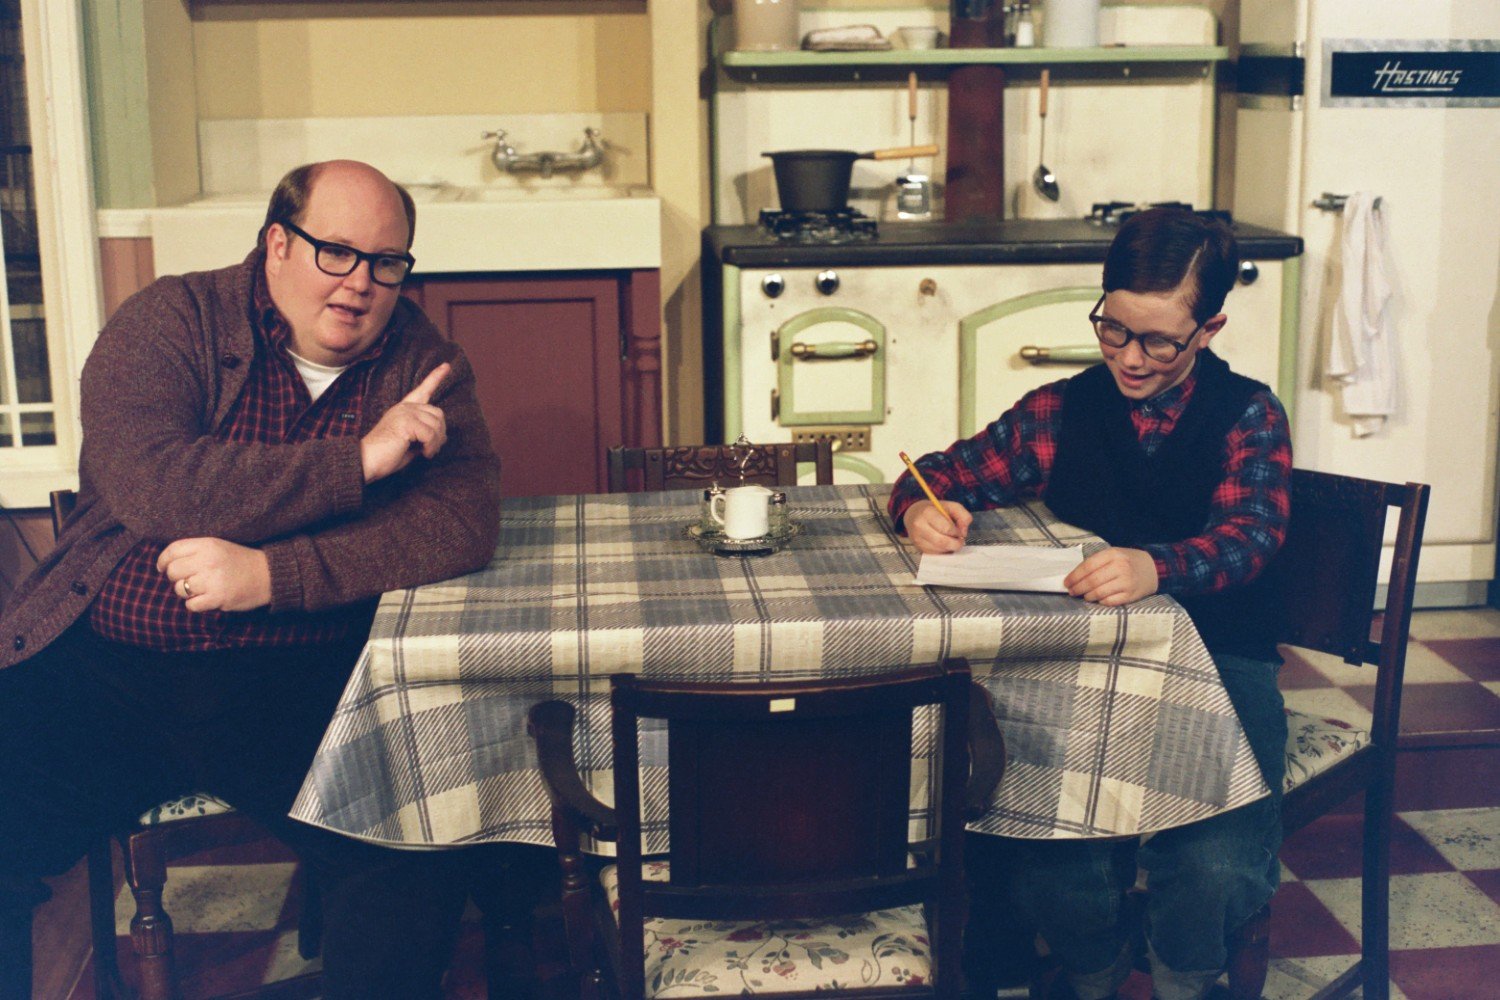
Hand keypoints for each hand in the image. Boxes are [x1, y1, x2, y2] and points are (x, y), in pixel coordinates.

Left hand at [157, 537, 271, 611]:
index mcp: (208, 545)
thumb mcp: (218, 546)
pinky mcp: (218, 598)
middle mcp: (208, 561)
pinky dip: (195, 604)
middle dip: (175, 577)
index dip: (162, 560)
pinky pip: (191, 605)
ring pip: (180, 589)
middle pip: (173, 571)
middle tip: (187, 579)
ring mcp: (213, 580)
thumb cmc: (240, 560)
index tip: (162, 568)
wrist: (269, 575)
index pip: (172, 550)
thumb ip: (194, 551)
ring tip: (200, 589)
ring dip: (186, 591)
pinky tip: (206, 598)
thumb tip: (165, 564)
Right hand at [360, 363, 450, 483]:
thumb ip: (424, 434)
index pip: (422, 390)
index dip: (435, 377)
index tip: (446, 366)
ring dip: (436, 443)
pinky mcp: (405, 422)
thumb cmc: (387, 455)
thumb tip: (443, 435)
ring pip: (436, 425)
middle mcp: (405, 408)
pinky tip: (423, 454)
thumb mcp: (410, 442)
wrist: (366, 461)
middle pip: (438, 414)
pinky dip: (431, 446)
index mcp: (404, 409)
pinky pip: (431, 434)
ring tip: (426, 453)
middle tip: (431, 449)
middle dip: (440, 434)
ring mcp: (405, 413)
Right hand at [904, 501, 971, 553]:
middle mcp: (919, 526)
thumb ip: (963, 515)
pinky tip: (944, 544)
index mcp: (927, 513)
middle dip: (956, 543)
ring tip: (951, 540)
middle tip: (960, 540)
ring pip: (940, 550)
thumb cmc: (934, 510)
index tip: (960, 531)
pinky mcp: (919, 548)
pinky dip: (944, 551)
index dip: (957, 532)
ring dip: (950, 548)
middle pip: (943, 542)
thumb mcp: (950, 506)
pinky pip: (936, 554)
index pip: (947, 528)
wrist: (914, 515)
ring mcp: (917, 539)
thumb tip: (963, 533)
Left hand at [1064, 546, 1158, 605]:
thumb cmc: (1127, 561)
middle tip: (1071, 592)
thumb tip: (1074, 576)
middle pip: (1092, 581)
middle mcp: (1120, 567)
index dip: (1074, 576)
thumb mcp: (1113, 554)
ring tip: (1084, 596)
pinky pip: (1109, 602)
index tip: (1066, 583)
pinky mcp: (1131, 595)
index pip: (1088, 566)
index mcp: (1113, 554)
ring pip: (1099, 593)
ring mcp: (1126, 582)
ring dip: (1087, 596)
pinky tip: (1098, 600)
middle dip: (1078, 588)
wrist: (1153, 568)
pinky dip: (1100, 602)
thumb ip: (1096, 563)